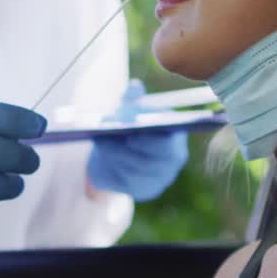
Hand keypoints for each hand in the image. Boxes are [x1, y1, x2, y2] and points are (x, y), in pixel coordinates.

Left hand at [87, 81, 189, 201]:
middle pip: (150, 161)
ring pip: (135, 170)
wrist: (120, 152)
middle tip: (105, 135)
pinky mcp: (145, 190)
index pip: (169, 145)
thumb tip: (135, 87)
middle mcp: (173, 162)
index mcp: (176, 138)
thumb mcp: (131, 108)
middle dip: (125, 148)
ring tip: (100, 141)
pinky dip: (113, 168)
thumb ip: (133, 98)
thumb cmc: (131, 125)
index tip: (130, 132)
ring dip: (114, 154)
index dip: (149, 141)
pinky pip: (126, 182)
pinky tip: (104, 156)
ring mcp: (160, 178)